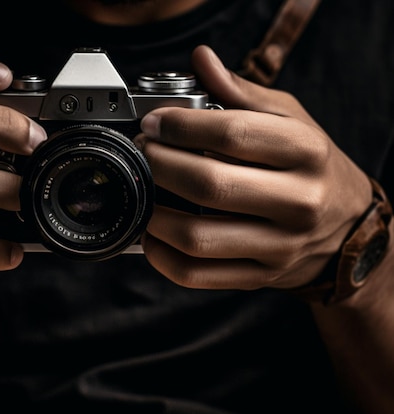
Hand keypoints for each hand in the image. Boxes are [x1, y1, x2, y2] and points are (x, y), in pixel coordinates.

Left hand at [137, 45, 371, 290]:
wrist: (347, 224)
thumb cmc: (312, 166)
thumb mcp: (290, 119)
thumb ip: (242, 92)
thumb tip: (202, 61)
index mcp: (305, 152)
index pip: (233, 134)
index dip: (181, 126)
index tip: (155, 122)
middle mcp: (297, 200)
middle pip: (210, 186)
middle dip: (160, 165)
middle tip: (143, 152)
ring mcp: (279, 245)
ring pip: (198, 237)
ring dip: (154, 213)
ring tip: (143, 191)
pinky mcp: (260, 275)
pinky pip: (198, 275)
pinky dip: (163, 257)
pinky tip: (153, 234)